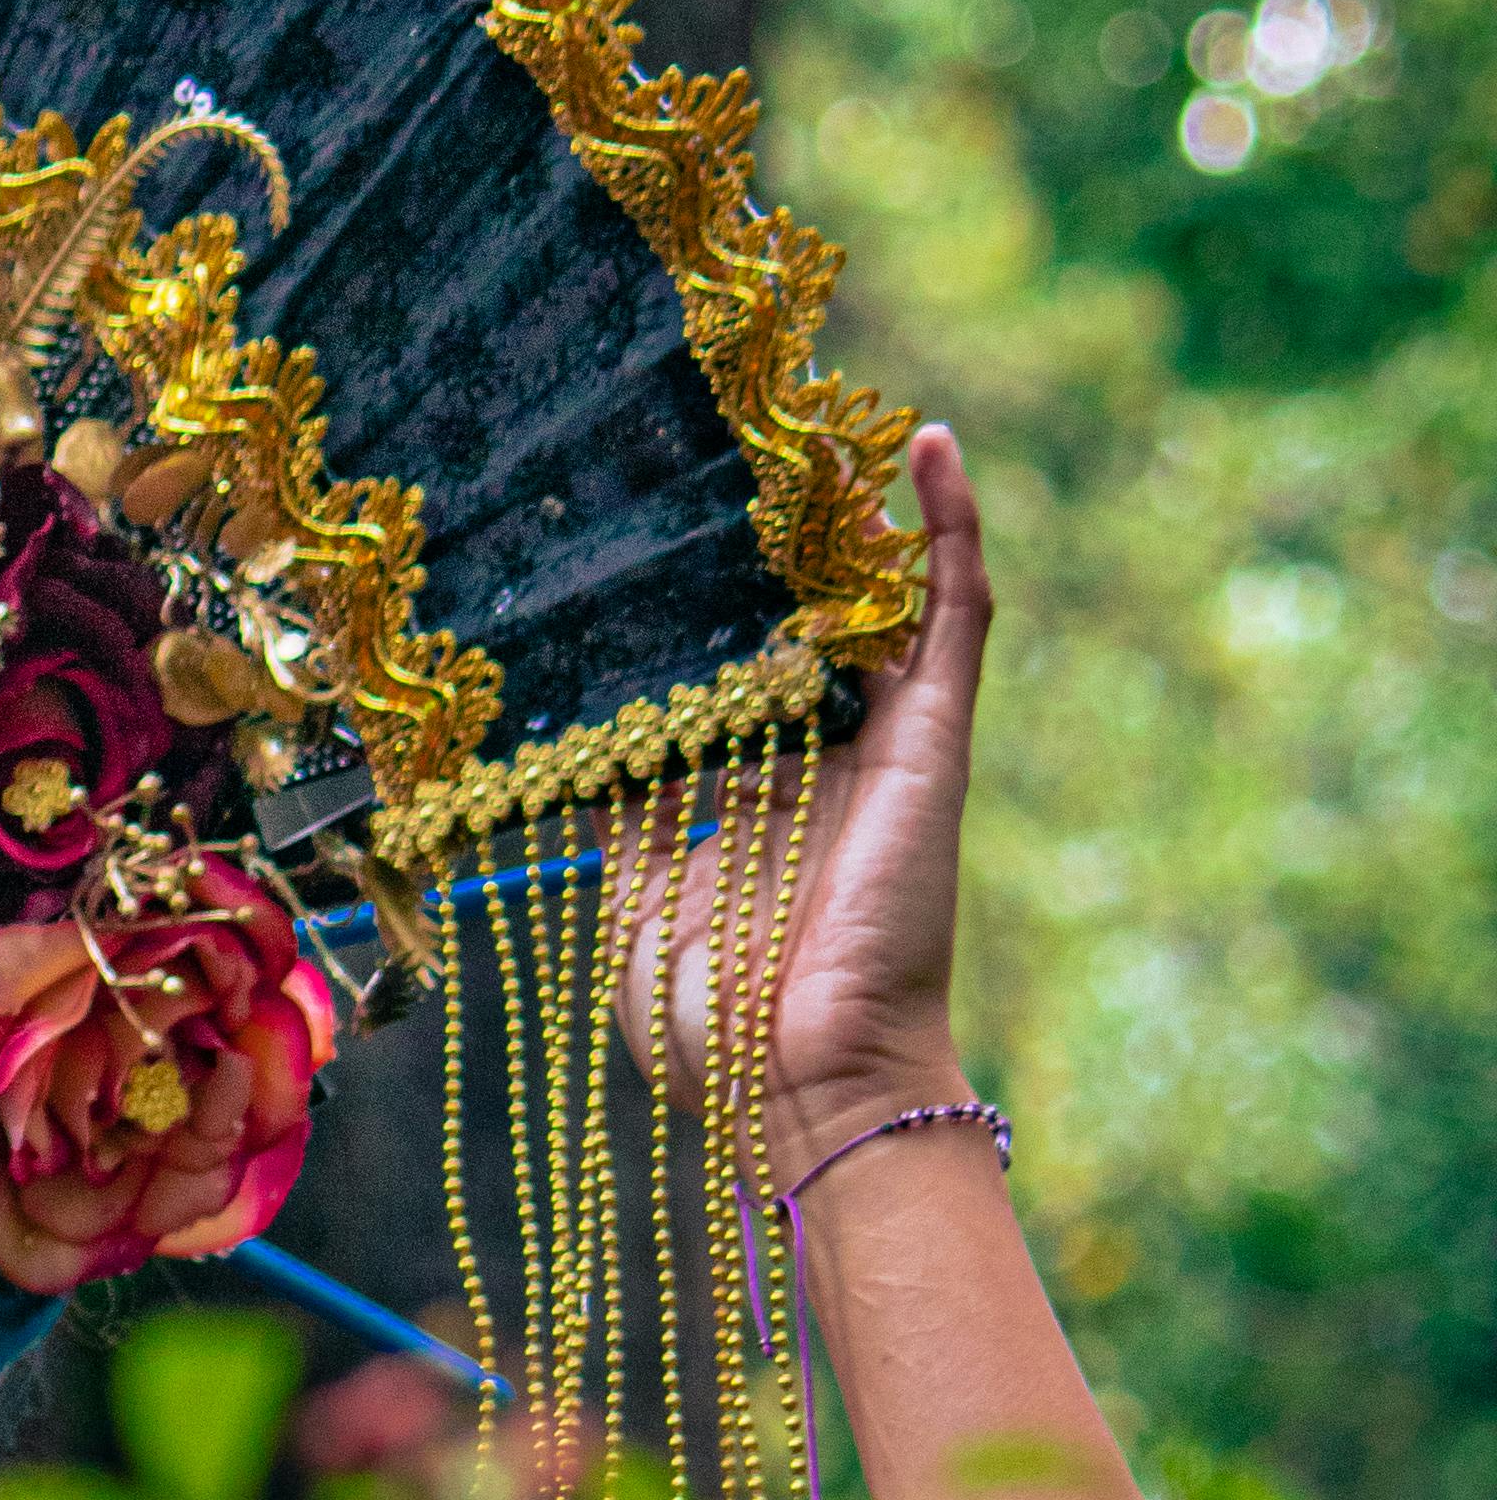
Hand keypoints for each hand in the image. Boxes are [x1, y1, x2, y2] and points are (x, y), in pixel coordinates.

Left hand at [611, 421, 986, 1175]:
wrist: (801, 1081)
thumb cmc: (713, 1017)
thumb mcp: (632, 892)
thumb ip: (610, 808)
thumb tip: (543, 739)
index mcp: (745, 787)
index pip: (721, 662)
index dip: (692, 596)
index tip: (638, 525)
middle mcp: (818, 753)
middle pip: (799, 614)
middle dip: (770, 535)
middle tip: (724, 441)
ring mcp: (883, 741)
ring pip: (878, 597)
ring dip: (855, 512)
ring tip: (821, 419)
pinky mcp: (935, 741)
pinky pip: (957, 615)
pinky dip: (949, 531)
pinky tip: (930, 447)